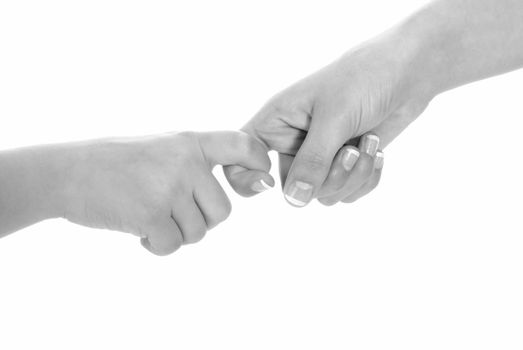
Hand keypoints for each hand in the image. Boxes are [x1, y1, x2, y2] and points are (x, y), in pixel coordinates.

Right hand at [62, 131, 272, 254]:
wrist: (68, 172)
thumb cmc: (116, 163)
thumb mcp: (161, 147)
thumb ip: (194, 162)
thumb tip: (241, 186)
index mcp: (190, 142)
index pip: (242, 145)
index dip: (259, 164)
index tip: (260, 182)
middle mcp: (185, 162)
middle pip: (222, 211)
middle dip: (201, 221)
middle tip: (173, 214)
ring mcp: (169, 187)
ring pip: (198, 232)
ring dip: (175, 234)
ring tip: (148, 217)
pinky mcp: (151, 214)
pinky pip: (172, 245)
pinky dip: (156, 246)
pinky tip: (139, 230)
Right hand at [227, 29, 433, 205]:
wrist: (408, 71)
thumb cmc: (363, 79)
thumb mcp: (333, 119)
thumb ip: (312, 161)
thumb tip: (295, 200)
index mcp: (276, 122)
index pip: (241, 157)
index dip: (246, 176)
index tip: (268, 181)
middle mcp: (293, 142)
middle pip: (294, 188)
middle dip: (328, 176)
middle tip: (348, 149)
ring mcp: (319, 155)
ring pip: (324, 194)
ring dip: (352, 176)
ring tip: (367, 143)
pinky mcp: (344, 164)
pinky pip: (347, 192)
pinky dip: (366, 178)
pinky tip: (376, 151)